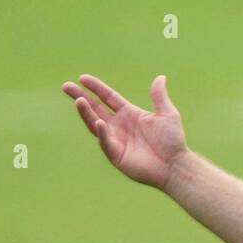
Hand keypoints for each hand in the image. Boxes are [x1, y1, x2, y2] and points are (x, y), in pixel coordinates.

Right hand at [61, 74, 187, 188]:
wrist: (176, 165)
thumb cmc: (173, 142)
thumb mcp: (167, 115)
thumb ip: (159, 97)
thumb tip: (160, 77)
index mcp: (129, 114)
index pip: (108, 98)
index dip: (96, 88)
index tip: (82, 78)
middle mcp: (119, 126)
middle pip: (95, 109)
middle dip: (81, 97)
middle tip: (66, 86)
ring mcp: (116, 140)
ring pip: (96, 124)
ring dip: (86, 113)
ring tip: (79, 100)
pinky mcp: (117, 156)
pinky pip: (106, 143)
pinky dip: (102, 133)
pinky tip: (99, 123)